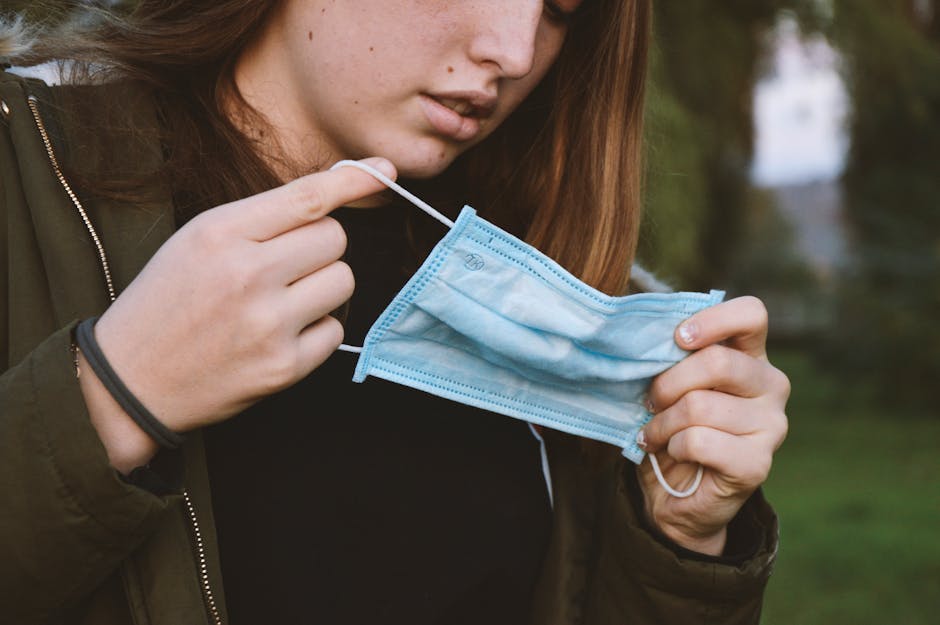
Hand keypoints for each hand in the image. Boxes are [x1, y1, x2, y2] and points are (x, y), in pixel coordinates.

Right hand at [83, 158, 395, 470]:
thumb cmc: (167, 302)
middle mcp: (248, 275)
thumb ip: (260, 219)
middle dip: (320, 248)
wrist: (130, 382)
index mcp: (220, 234)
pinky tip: (280, 335)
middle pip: (335, 239)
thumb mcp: (197, 241)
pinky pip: (336, 330)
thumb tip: (331, 197)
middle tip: (285, 266)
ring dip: (324, 287)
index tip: (385, 173)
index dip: (353, 182)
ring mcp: (268, 324)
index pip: (307, 198)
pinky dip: (317, 330)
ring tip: (283, 300)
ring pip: (344, 281)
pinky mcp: (283, 367)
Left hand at [636, 296, 789, 554]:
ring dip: (662, 421)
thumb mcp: (671, 384)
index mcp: (751, 356)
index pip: (752, 314)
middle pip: (718, 362)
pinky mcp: (758, 464)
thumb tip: (646, 339)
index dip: (713, 320)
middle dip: (668, 383)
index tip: (678, 338)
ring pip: (700, 405)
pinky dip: (674, 446)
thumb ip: (672, 357)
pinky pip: (699, 441)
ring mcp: (772, 426)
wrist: (675, 494)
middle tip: (651, 401)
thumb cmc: (673, 426)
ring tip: (655, 432)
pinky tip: (673, 452)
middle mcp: (772, 386)